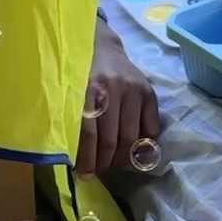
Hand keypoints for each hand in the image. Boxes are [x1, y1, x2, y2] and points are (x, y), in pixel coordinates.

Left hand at [76, 23, 160, 177]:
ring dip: (122, 158)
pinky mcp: (148, 92)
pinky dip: (143, 144)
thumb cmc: (80, 74)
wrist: (101, 46)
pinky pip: (151, 128)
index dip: (88, 159)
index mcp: (88, 89)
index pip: (89, 134)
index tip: (85, 174)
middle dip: (104, 162)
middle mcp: (113, 88)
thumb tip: (74, 159)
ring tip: (113, 163)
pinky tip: (132, 150)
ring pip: (131, 138)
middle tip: (98, 171)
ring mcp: (133, 90)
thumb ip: (72, 120)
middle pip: (111, 139)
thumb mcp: (70, 92)